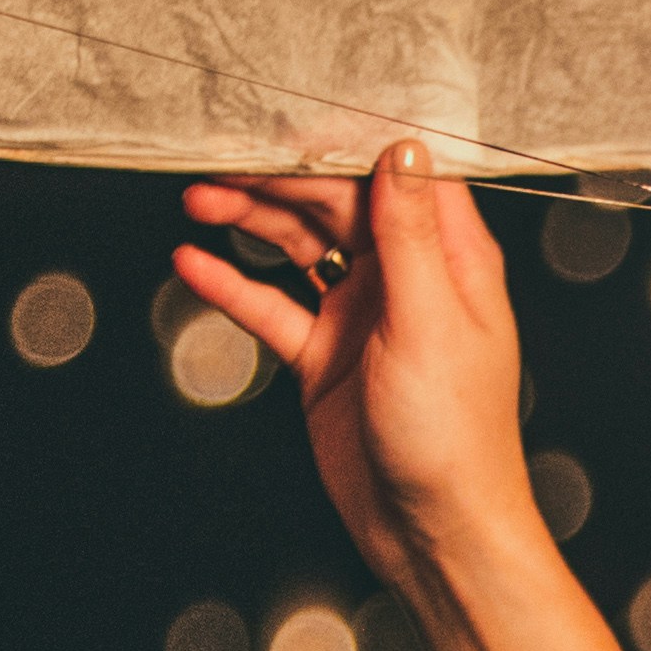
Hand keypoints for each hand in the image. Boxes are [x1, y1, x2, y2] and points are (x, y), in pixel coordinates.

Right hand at [171, 148, 534, 597]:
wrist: (434, 531)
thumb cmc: (457, 440)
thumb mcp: (432, 322)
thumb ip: (413, 235)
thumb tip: (405, 151)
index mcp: (452, 261)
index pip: (399, 175)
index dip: (345, 143)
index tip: (289, 119)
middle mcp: (408, 280)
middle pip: (338, 203)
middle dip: (280, 179)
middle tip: (218, 160)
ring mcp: (363, 317)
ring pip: (300, 246)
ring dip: (250, 221)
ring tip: (198, 198)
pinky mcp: (325, 356)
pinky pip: (272, 306)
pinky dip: (233, 283)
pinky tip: (193, 261)